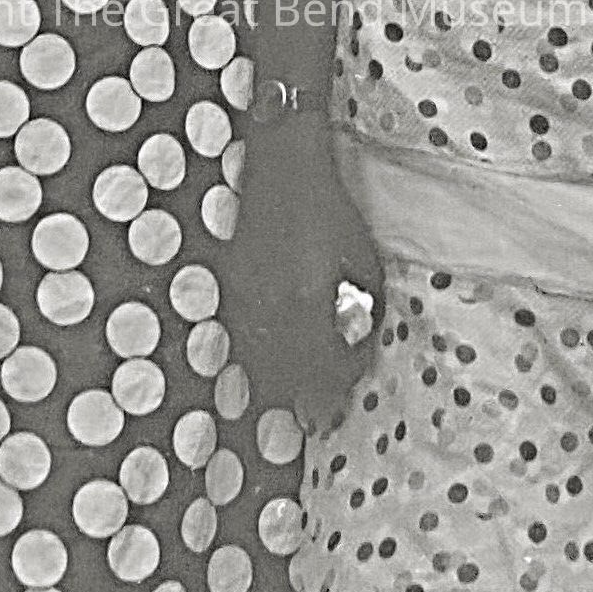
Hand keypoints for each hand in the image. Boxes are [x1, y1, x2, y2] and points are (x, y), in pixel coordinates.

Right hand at [224, 119, 384, 427]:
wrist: (283, 172)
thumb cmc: (333, 217)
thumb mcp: (361, 267)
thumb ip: (357, 316)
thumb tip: (353, 355)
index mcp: (310, 302)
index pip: (320, 369)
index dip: (330, 393)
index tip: (336, 411)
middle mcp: (272, 308)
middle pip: (283, 376)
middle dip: (301, 400)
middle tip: (317, 418)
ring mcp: (245, 299)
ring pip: (256, 362)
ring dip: (277, 386)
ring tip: (294, 402)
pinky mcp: (231, 290)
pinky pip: (242, 340)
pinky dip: (257, 361)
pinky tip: (270, 367)